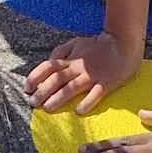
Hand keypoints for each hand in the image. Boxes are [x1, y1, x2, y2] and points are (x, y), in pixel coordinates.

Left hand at [25, 28, 142, 113]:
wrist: (124, 42)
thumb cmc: (100, 44)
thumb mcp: (77, 42)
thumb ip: (62, 51)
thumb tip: (49, 61)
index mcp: (71, 59)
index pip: (48, 66)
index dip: (36, 77)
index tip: (27, 88)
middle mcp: (78, 68)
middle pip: (57, 79)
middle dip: (43, 91)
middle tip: (33, 103)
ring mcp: (92, 76)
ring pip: (72, 87)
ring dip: (59, 98)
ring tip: (48, 108)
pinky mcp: (107, 83)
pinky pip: (96, 93)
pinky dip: (87, 102)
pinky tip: (79, 111)